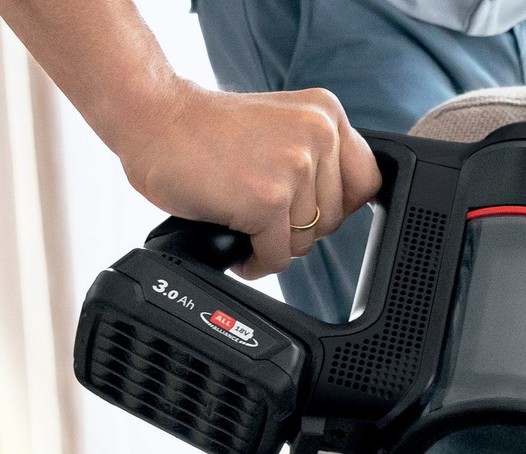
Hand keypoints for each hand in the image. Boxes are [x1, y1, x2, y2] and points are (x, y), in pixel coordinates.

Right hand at [115, 82, 381, 278]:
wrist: (152, 119)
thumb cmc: (208, 130)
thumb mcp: (283, 125)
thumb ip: (318, 157)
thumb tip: (345, 209)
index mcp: (326, 115)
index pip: (367, 181)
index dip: (339, 206)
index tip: (312, 210)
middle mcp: (317, 136)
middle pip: (334, 218)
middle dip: (299, 227)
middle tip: (265, 217)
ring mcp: (293, 168)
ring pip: (305, 240)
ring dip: (274, 243)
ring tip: (247, 226)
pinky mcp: (266, 200)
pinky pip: (277, 255)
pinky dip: (256, 262)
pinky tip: (239, 248)